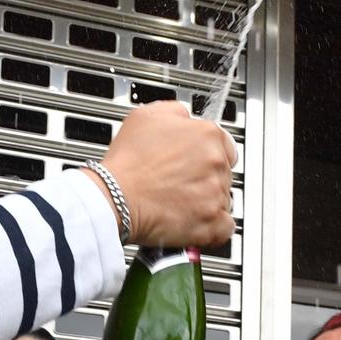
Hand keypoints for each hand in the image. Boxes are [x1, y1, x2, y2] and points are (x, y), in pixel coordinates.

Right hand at [99, 101, 235, 251]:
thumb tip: (186, 118)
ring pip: (225, 198)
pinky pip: (226, 226)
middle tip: (181, 183)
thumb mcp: (146, 116)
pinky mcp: (212, 222)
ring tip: (181, 202)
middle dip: (206, 178)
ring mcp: (216, 193)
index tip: (196, 163)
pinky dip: (214, 227)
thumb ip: (176, 112)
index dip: (208, 154)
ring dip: (208, 201)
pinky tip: (195, 220)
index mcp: (206, 134)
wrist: (114, 198)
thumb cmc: (127, 162)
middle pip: (225, 172)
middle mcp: (216, 162)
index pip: (225, 144)